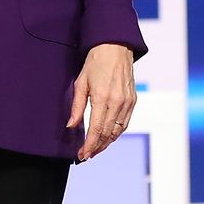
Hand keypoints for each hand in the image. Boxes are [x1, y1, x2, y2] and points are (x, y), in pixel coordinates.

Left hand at [68, 43, 136, 160]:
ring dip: (107, 143)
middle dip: (97, 147)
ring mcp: (128, 102)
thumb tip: (71, 126)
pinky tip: (107, 137)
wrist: (115, 48)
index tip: (82, 154)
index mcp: (103, 97)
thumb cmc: (95, 63)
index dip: (89, 145)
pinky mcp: (133, 100)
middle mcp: (118, 102)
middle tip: (86, 155)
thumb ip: (77, 107)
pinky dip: (116, 133)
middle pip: (108, 133)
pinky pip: (125, 123)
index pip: (96, 129)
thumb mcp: (80, 83)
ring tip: (95, 149)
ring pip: (118, 131)